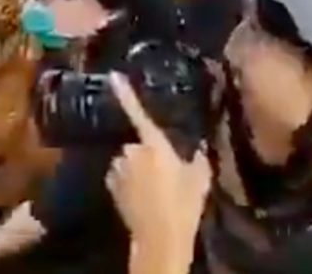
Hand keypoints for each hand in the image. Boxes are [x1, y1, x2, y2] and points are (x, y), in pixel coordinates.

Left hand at [105, 74, 210, 253]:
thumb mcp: (200, 178)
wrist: (160, 237)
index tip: (113, 76)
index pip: (138, 112)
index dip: (125, 93)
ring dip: (135, 169)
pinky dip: (126, 183)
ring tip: (153, 189)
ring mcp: (118, 169)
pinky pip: (119, 177)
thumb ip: (199, 157)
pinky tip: (140, 197)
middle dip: (146, 155)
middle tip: (164, 174)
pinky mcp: (110, 187)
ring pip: (127, 162)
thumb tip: (201, 146)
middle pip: (137, 145)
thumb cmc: (183, 203)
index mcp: (154, 143)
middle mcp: (131, 151)